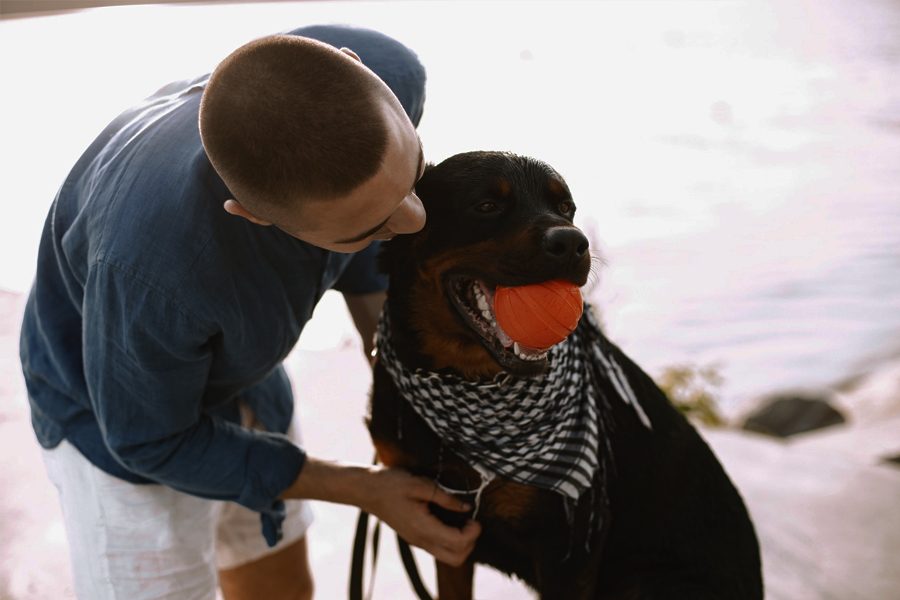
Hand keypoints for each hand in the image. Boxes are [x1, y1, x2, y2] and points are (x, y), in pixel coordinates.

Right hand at [280, 457, 480, 565]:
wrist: (367, 490)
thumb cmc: (391, 483)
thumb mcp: (420, 484)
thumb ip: (445, 497)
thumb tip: (467, 506)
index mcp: (423, 528)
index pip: (458, 543)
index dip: (473, 532)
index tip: (475, 516)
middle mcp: (421, 540)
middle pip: (456, 559)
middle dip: (470, 543)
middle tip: (471, 522)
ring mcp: (417, 541)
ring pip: (448, 557)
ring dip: (461, 543)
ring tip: (461, 520)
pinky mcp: (415, 538)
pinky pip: (439, 548)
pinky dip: (451, 540)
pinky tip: (449, 519)